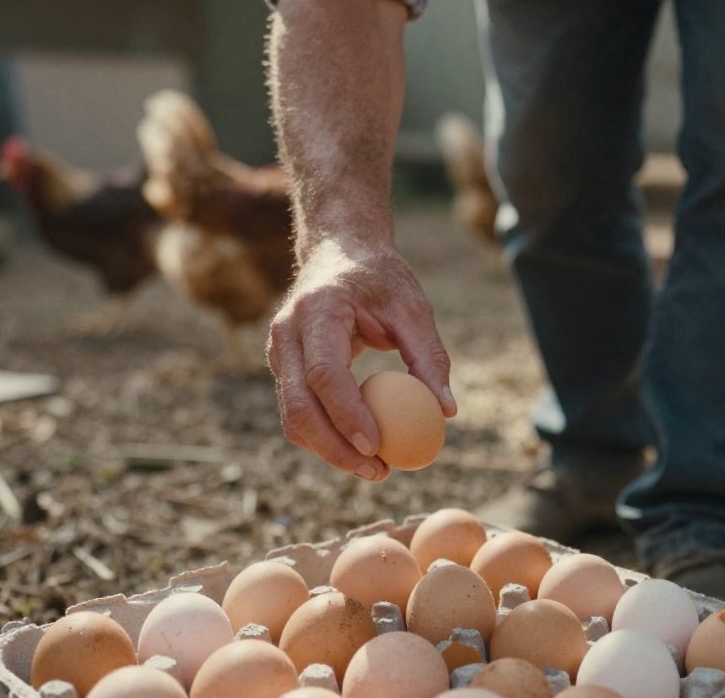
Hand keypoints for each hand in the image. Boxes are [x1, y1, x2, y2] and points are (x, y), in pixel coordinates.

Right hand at [267, 238, 455, 481]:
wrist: (339, 251)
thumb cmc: (380, 279)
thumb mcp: (413, 308)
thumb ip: (429, 356)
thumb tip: (446, 410)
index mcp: (318, 310)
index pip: (324, 373)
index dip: (348, 415)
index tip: (379, 446)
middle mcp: (287, 332)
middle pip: (298, 405)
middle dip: (335, 448)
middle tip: (379, 472)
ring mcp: (278, 352)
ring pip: (292, 416)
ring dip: (329, 451)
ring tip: (375, 469)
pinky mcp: (282, 367)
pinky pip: (297, 412)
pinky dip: (324, 438)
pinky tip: (359, 450)